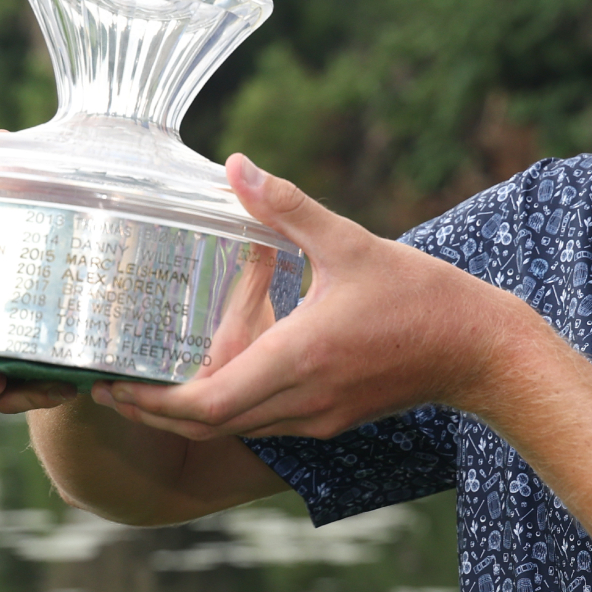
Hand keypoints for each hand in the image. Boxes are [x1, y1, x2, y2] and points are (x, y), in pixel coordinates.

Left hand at [88, 154, 547, 440]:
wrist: (480, 351)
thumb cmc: (421, 295)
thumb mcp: (350, 241)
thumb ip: (286, 206)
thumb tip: (237, 165)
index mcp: (298, 358)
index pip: (204, 404)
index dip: (150, 401)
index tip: (111, 381)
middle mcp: (300, 399)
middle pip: (206, 426)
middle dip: (153, 410)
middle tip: (111, 383)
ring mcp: (316, 417)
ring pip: (234, 427)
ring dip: (191, 410)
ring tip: (152, 377)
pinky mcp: (331, 419)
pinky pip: (263, 422)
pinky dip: (230, 405)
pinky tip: (219, 371)